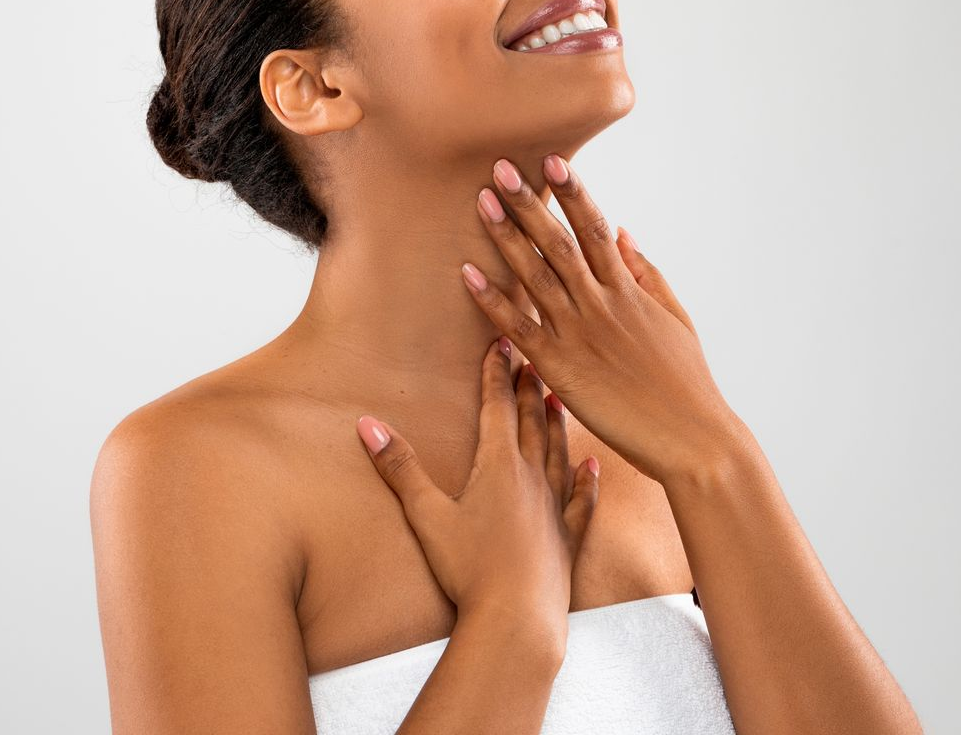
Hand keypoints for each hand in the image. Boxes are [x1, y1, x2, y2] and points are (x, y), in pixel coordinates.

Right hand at [355, 338, 599, 637]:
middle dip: (528, 386)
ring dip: (557, 422)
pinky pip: (581, 500)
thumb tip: (367, 424)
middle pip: (530, 421)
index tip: (500, 342)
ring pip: (557, 451)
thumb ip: (399, 466)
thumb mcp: (426, 515)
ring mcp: (553, 507)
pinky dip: (586, 479)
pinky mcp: (567, 538)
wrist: (519, 618)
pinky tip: (592, 466)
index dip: (496, 372)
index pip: (497, 406)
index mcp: (498, 465)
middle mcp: (531, 477)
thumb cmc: (470, 568)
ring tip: (558, 397)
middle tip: (532, 357)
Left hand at [463, 154, 747, 486]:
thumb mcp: (675, 317)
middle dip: (528, 203)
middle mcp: (601, 304)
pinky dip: (492, 299)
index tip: (551, 160)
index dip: (573, 193)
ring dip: (505, 237)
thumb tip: (622, 231)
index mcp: (628, 290)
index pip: (595, 228)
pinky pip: (519, 327)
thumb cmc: (687, 382)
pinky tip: (467, 273)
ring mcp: (579, 334)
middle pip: (558, 242)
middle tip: (500, 167)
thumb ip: (647, 272)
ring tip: (481, 202)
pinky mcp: (560, 368)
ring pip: (535, 276)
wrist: (692, 438)